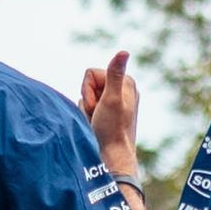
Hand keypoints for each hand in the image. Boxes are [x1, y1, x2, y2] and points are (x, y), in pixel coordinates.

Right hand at [77, 50, 150, 182]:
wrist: (111, 158)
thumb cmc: (111, 130)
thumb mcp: (111, 99)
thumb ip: (114, 74)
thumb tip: (124, 51)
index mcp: (126, 82)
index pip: (91, 73)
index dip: (88, 90)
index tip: (98, 106)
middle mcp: (120, 90)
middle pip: (88, 84)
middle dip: (87, 100)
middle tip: (97, 116)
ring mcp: (112, 102)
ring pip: (85, 97)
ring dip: (85, 110)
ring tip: (96, 122)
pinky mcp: (105, 113)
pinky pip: (85, 107)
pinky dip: (86, 116)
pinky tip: (95, 126)